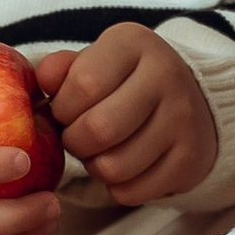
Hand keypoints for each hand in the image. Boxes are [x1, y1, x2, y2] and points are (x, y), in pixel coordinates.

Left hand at [33, 24, 218, 206]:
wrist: (189, 101)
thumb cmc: (125, 82)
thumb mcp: (95, 63)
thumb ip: (64, 69)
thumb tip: (44, 79)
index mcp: (134, 43)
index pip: (83, 84)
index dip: (62, 107)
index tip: (66, 109)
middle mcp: (166, 74)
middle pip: (98, 129)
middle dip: (74, 141)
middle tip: (78, 136)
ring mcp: (183, 119)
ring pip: (113, 166)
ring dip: (94, 166)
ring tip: (100, 151)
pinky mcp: (190, 159)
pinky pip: (132, 192)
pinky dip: (117, 187)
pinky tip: (124, 166)